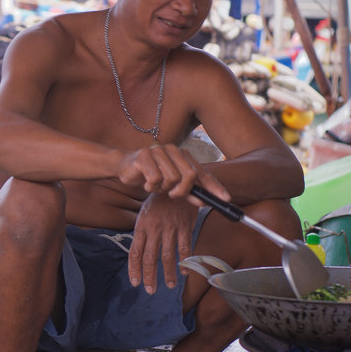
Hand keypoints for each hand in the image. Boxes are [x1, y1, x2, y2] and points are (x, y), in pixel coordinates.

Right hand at [113, 144, 228, 201]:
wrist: (125, 167)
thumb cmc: (151, 175)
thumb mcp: (172, 185)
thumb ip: (189, 191)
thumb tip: (204, 201)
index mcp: (183, 155)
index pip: (201, 172)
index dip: (213, 186)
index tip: (225, 199)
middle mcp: (173, 150)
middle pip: (189, 175)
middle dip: (182, 190)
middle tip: (171, 194)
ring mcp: (158, 151)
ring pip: (171, 178)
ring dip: (162, 188)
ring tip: (154, 185)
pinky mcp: (144, 156)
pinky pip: (155, 178)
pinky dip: (150, 186)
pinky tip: (145, 183)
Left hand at [128, 191, 197, 293]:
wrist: (176, 182)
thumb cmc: (159, 200)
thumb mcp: (145, 214)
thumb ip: (143, 232)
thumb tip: (140, 250)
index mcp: (141, 226)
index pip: (135, 252)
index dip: (134, 269)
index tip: (135, 282)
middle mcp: (154, 229)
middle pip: (149, 258)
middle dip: (149, 276)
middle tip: (150, 290)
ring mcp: (169, 228)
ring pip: (167, 256)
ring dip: (168, 273)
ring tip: (170, 285)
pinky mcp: (184, 226)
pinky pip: (185, 247)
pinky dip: (185, 262)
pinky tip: (185, 272)